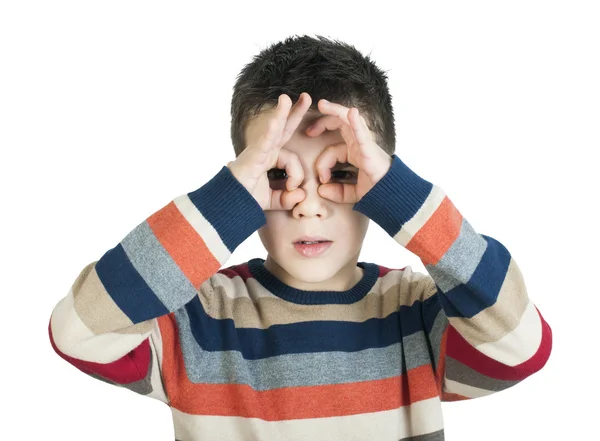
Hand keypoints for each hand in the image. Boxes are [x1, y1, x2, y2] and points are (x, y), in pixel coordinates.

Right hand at [227, 93, 310, 210]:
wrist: (227, 205)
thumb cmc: (245, 199)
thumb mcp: (272, 200)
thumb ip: (287, 199)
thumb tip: (301, 194)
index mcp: (271, 159)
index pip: (293, 159)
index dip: (297, 175)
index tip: (292, 189)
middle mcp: (265, 151)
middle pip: (284, 129)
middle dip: (296, 113)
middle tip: (307, 97)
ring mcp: (258, 152)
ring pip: (274, 130)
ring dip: (282, 113)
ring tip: (287, 98)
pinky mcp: (252, 157)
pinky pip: (264, 142)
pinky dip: (269, 131)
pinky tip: (275, 120)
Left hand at [306, 100, 392, 203]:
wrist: (394, 197)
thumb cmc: (377, 192)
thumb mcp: (352, 193)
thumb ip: (337, 192)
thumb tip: (321, 190)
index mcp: (354, 152)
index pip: (333, 149)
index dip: (323, 162)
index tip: (321, 178)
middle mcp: (359, 144)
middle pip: (340, 124)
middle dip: (324, 121)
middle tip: (308, 128)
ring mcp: (365, 144)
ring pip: (350, 121)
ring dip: (336, 111)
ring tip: (323, 105)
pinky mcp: (371, 150)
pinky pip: (363, 134)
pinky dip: (356, 123)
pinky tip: (352, 113)